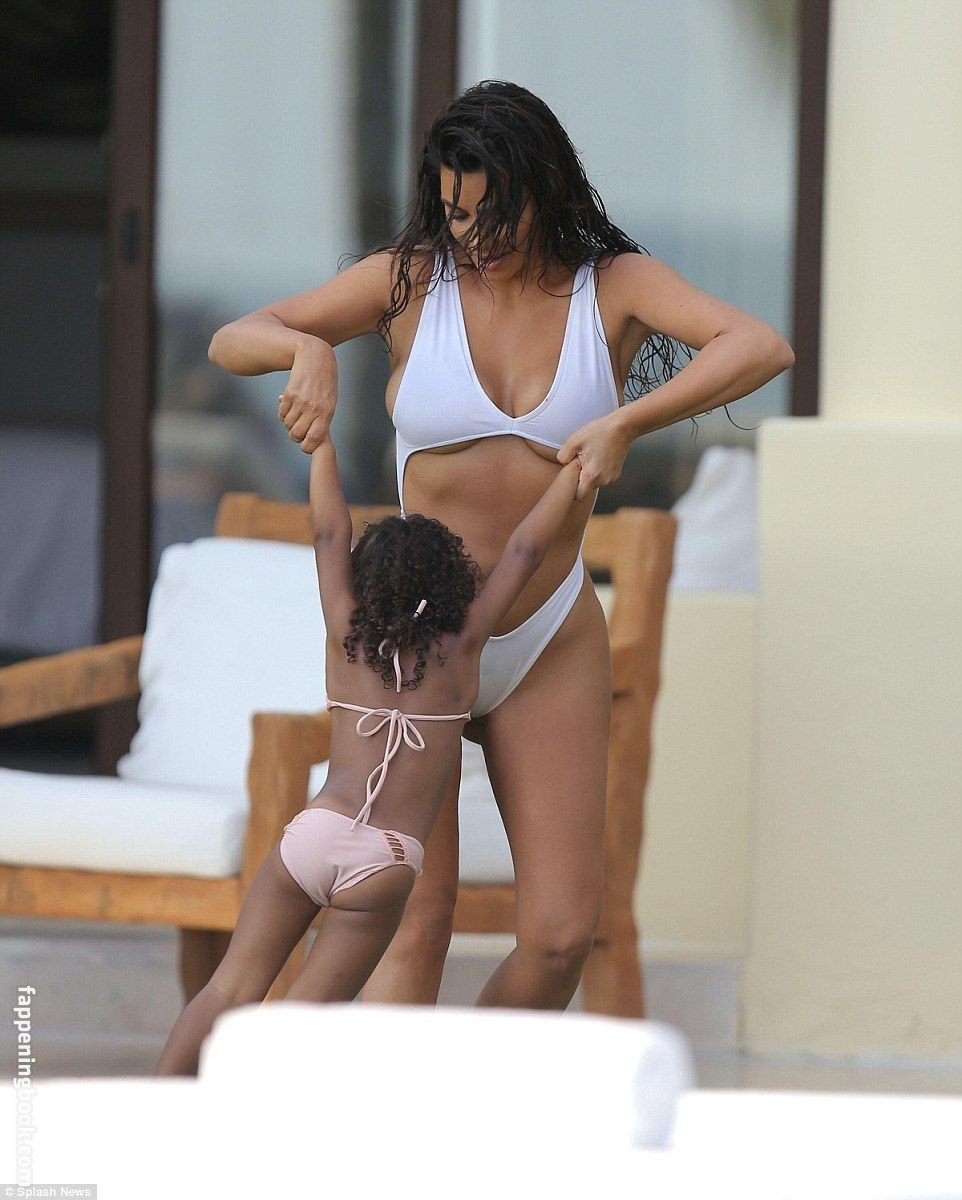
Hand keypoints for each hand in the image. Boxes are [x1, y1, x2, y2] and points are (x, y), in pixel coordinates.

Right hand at [277, 338, 337, 452]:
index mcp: (327, 413)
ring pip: (288, 424)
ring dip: (289, 423)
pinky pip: (282, 412)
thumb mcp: (330, 402)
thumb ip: (321, 420)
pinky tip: (289, 407)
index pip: (314, 439)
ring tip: (295, 416)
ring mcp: (300, 401)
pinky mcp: (289, 393)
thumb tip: (309, 437)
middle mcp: (313, 408)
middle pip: (297, 434)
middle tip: (297, 431)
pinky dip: (283, 413)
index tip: (305, 446)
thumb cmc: (326, 382)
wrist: (316, 357)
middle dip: (295, 436)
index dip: (307, 447)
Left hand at [557, 415, 631, 499]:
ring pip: (594, 483)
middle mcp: (604, 480)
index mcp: (592, 475)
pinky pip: (602, 477)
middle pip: (586, 489)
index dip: (573, 487)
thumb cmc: (600, 432)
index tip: (572, 474)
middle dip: (581, 478)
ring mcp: (611, 478)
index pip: (578, 496)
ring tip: (591, 457)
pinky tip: (598, 457)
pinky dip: (598, 470)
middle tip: (581, 461)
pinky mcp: (616, 473)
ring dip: (589, 474)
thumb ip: (562, 457)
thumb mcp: (574, 441)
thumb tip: (563, 464)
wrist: (622, 427)